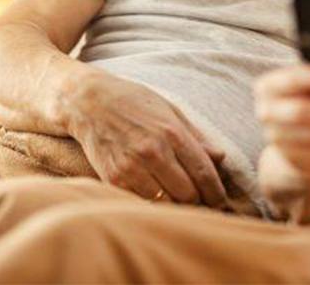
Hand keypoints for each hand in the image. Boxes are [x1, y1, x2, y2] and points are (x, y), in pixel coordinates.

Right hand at [67, 72, 226, 206]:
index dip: (216, 191)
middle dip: (199, 201)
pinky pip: (142, 203)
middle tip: (203, 202)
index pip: (203, 172)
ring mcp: (131, 167)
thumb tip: (220, 157)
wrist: (89, 103)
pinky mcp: (112, 180)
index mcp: (172, 133)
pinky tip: (158, 199)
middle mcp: (153, 152)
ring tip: (182, 202)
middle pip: (187, 193)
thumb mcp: (171, 111)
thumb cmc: (135, 103)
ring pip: (166, 203)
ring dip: (176, 206)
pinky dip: (154, 205)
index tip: (221, 200)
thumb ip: (196, 136)